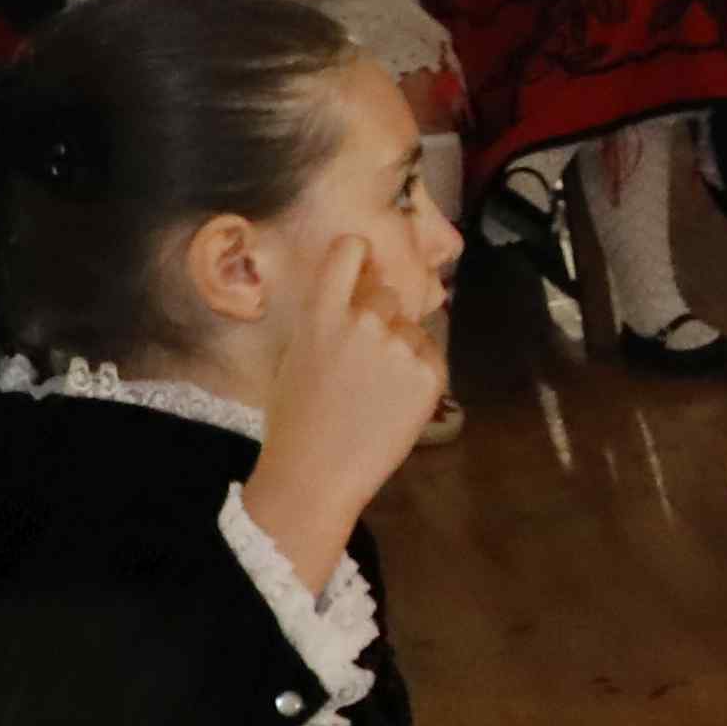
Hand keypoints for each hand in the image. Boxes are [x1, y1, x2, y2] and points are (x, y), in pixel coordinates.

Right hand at [241, 196, 450, 556]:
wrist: (315, 475)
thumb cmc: (296, 419)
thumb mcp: (298, 354)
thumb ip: (327, 317)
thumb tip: (355, 293)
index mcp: (321, 313)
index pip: (351, 249)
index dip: (359, 257)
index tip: (360, 269)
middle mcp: (364, 321)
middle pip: (387, 293)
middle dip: (380, 315)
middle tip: (364, 359)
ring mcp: (400, 347)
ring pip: (411, 328)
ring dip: (401, 347)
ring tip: (376, 390)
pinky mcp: (430, 374)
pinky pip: (430, 355)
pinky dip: (418, 373)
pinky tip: (393, 401)